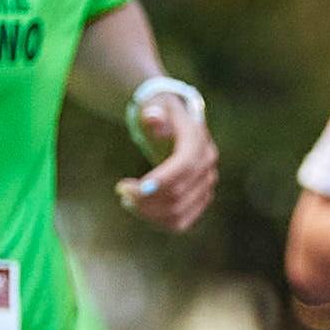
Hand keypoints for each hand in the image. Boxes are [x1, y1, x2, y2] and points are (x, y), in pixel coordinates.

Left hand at [114, 85, 219, 233]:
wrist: (176, 127)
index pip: (184, 165)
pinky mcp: (200, 201)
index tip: (131, 188)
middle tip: (121, 189)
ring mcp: (206, 185)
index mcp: (198, 139)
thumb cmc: (161, 115)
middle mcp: (207, 164)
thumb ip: (152, 111)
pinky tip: (138, 208)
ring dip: (147, 212)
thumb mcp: (154, 106)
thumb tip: (153, 118)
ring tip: (126, 199)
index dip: (161, 180)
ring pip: (178, 212)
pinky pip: (180, 222)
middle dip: (144, 197)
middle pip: (178, 193)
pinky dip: (156, 220)